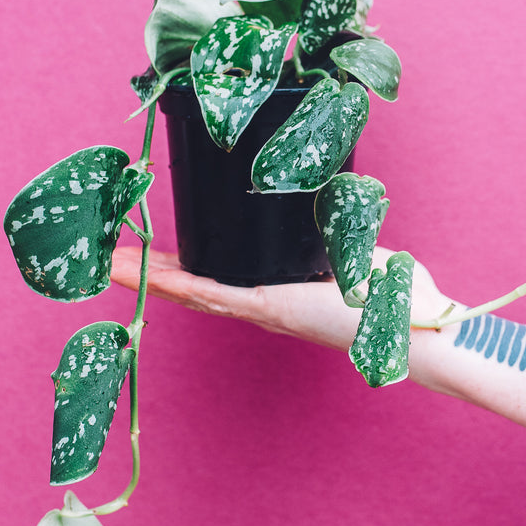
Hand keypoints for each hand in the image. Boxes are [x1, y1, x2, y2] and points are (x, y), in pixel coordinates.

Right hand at [110, 246, 455, 353]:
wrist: (415, 329)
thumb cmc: (396, 297)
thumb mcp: (358, 249)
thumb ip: (340, 228)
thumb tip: (337, 196)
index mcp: (279, 290)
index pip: (220, 276)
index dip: (181, 264)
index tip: (152, 250)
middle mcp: (264, 303)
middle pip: (195, 286)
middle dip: (151, 273)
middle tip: (111, 258)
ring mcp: (265, 308)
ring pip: (195, 291)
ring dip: (150, 279)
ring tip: (111, 266)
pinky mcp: (273, 307)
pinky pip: (216, 295)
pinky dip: (177, 286)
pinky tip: (144, 278)